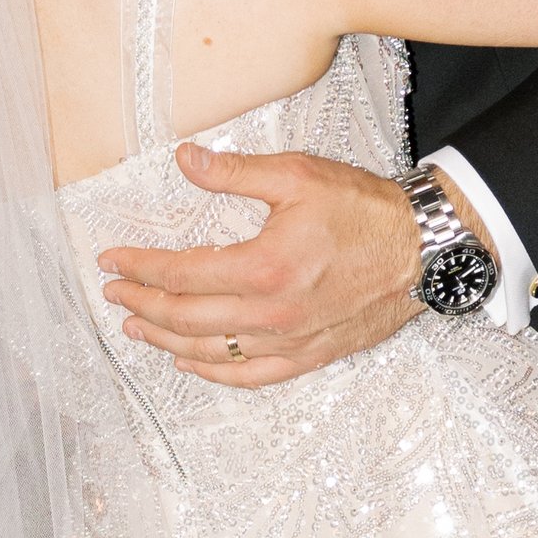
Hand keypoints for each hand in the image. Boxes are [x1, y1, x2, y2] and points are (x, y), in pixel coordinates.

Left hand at [97, 148, 421, 387]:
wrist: (425, 250)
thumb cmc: (366, 212)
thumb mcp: (297, 176)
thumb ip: (234, 173)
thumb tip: (185, 161)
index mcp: (263, 268)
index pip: (180, 274)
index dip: (139, 267)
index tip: (113, 260)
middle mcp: (272, 314)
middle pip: (185, 318)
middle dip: (141, 305)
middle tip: (115, 293)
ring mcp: (290, 342)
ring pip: (210, 352)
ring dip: (165, 341)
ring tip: (137, 328)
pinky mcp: (310, 356)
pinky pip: (250, 376)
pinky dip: (213, 372)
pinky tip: (191, 362)